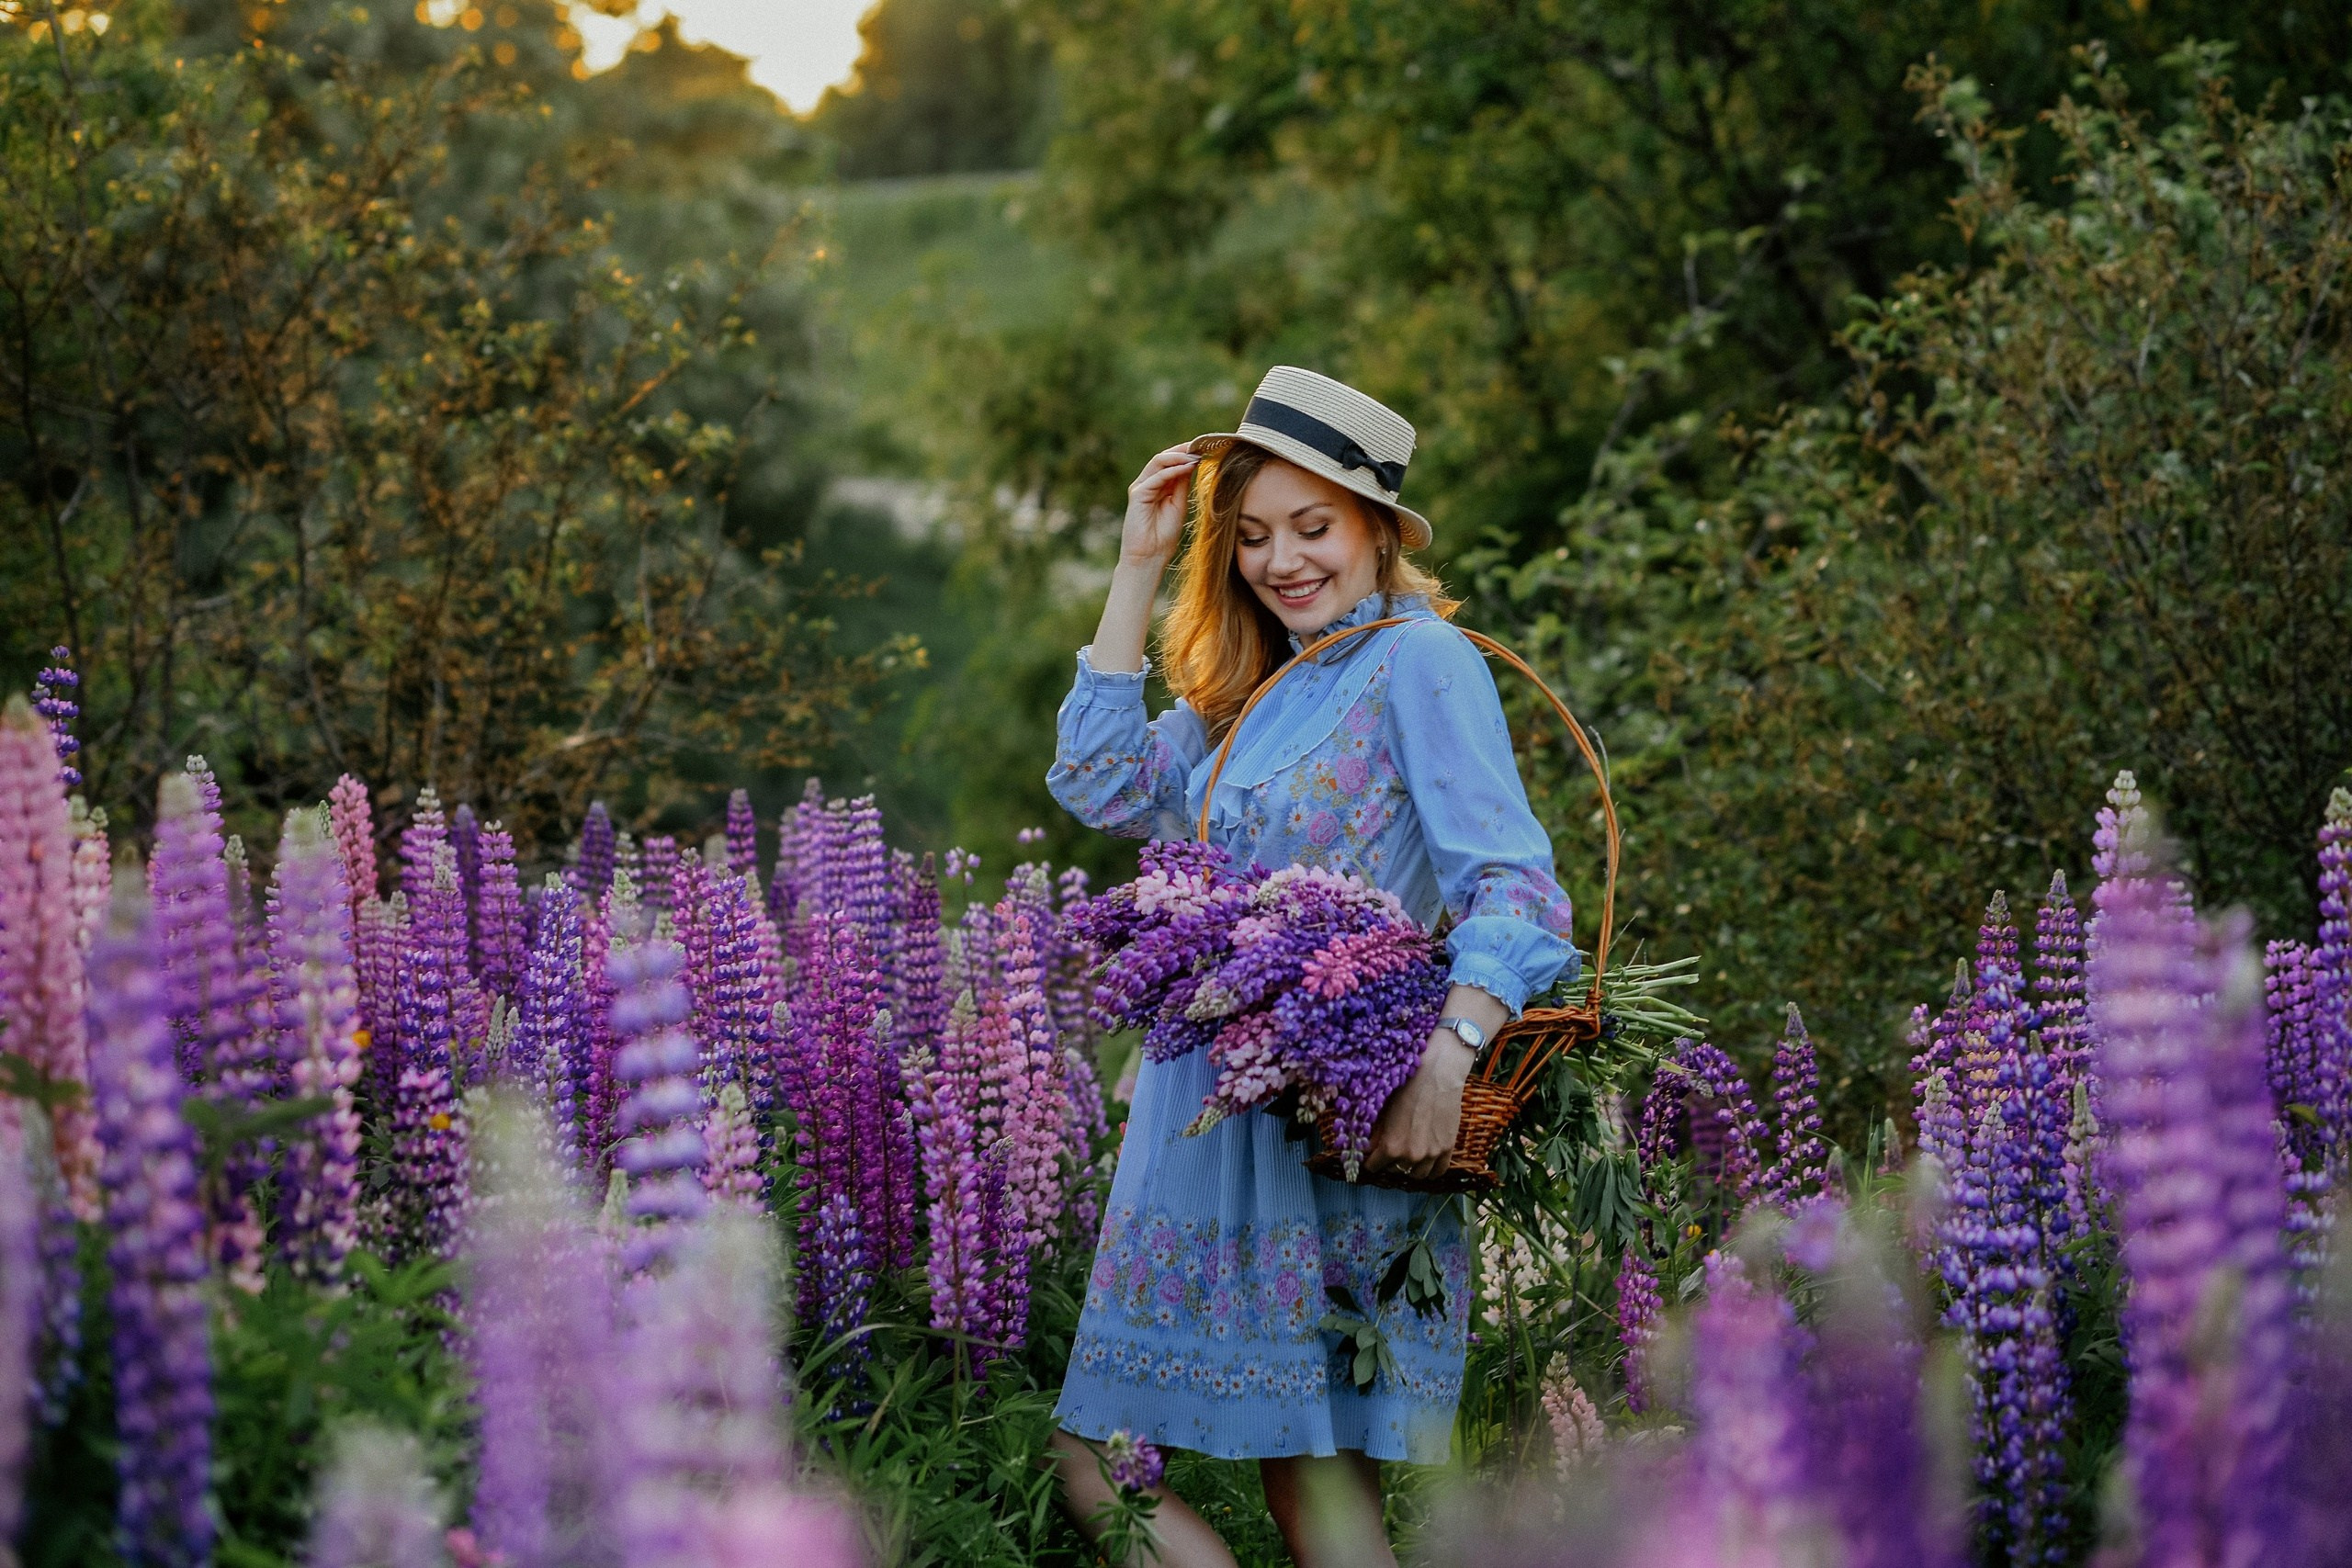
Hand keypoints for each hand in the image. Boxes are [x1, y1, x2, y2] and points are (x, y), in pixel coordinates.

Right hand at [1119, 445, 1201, 569]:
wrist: (1149, 556)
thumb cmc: (1163, 536)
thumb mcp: (1178, 505)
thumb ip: (1182, 485)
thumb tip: (1192, 464)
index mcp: (1158, 486)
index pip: (1171, 463)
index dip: (1187, 454)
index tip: (1206, 449)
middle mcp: (1148, 483)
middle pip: (1164, 458)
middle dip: (1183, 450)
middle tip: (1202, 446)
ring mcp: (1141, 488)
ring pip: (1159, 462)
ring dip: (1179, 456)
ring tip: (1196, 455)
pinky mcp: (1137, 494)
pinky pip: (1156, 477)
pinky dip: (1173, 470)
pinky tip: (1187, 467)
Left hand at [1361, 1027, 1473, 1181]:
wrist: (1437, 1074)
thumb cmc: (1405, 1087)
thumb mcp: (1382, 1110)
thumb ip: (1374, 1134)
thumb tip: (1366, 1149)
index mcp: (1390, 1148)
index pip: (1373, 1167)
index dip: (1370, 1160)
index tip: (1371, 1155)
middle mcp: (1411, 1156)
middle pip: (1394, 1171)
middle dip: (1389, 1162)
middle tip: (1389, 1150)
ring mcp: (1431, 1154)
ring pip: (1417, 1175)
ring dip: (1409, 1167)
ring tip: (1407, 1155)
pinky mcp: (1447, 1148)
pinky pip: (1439, 1171)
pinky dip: (1430, 1170)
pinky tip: (1425, 1162)